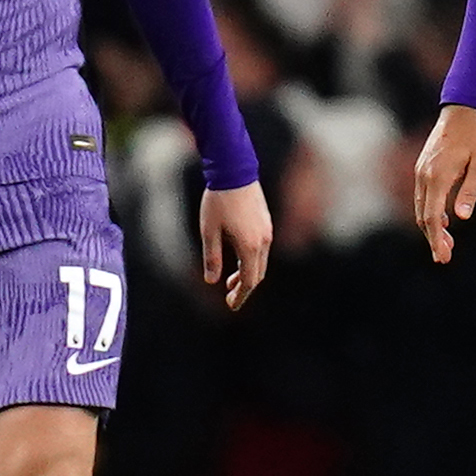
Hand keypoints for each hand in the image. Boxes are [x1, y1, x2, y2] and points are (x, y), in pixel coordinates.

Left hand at [199, 181, 273, 310]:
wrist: (234, 170)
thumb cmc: (218, 201)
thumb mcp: (209, 231)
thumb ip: (212, 258)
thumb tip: (211, 281)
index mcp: (250, 246)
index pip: (248, 281)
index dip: (240, 296)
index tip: (230, 306)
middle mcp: (263, 241)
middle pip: (257, 275)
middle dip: (244, 289)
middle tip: (229, 298)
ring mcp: (267, 231)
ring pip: (260, 262)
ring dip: (247, 274)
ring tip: (229, 281)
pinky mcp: (266, 222)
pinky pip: (262, 249)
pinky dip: (251, 261)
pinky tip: (237, 259)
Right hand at [412, 103, 475, 263]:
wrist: (462, 108)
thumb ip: (470, 191)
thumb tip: (461, 218)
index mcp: (438, 177)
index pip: (432, 217)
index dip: (436, 239)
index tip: (442, 257)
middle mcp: (424, 175)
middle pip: (423, 216)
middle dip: (432, 238)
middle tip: (445, 258)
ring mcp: (421, 170)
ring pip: (421, 207)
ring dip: (431, 227)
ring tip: (447, 243)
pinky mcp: (424, 166)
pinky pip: (422, 196)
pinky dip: (430, 212)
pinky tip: (444, 220)